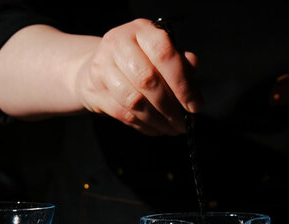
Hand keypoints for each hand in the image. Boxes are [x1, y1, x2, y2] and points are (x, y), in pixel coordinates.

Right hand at [75, 18, 200, 135]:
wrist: (98, 66)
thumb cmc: (138, 60)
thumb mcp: (161, 54)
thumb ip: (180, 62)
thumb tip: (193, 69)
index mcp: (141, 30)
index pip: (164, 53)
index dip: (182, 83)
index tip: (194, 105)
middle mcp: (119, 43)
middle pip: (148, 79)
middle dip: (170, 107)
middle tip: (182, 123)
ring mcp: (103, 66)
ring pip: (134, 100)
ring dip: (157, 120)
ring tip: (171, 128)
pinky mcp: (94, 90)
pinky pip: (122, 114)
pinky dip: (143, 125)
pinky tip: (155, 128)